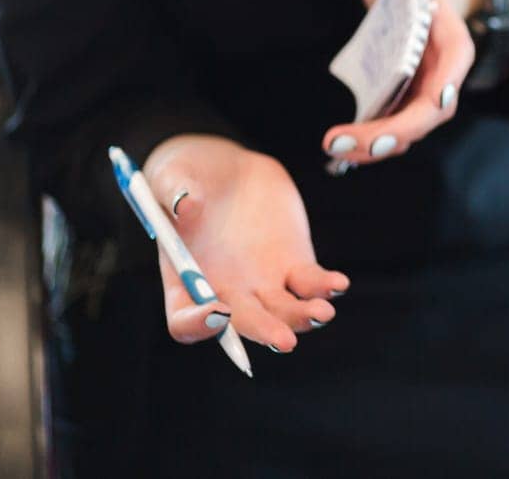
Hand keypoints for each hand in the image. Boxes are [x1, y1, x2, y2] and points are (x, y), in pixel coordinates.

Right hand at [143, 134, 348, 351]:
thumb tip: (184, 204)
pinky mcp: (294, 263)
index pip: (185, 321)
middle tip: (284, 339)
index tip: (217, 312)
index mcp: (184, 283)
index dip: (198, 325)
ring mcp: (263, 281)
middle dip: (265, 331)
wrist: (225, 170)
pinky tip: (338, 283)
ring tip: (321, 311)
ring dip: (303, 317)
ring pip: (285, 311)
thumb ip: (172, 192)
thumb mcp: (170, 177)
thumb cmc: (185, 178)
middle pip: (245, 324)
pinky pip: (311, 283)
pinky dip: (325, 286)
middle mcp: (225, 292)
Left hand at [319, 0, 477, 165]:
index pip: (454, 67)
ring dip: (376, 145)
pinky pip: (391, 129)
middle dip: (393, 133)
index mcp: (450, 39)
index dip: (443, 89)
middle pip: (429, 113)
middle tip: (345, 143)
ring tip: (336, 147)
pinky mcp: (402, 102)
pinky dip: (369, 141)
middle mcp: (443, 73)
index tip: (428, 104)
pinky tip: (338, 147)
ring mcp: (423, 91)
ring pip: (409, 129)